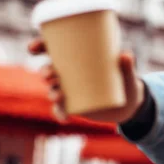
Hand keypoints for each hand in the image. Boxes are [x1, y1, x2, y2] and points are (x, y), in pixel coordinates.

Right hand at [28, 38, 145, 123]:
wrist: (129, 105)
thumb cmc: (126, 82)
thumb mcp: (128, 74)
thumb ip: (128, 66)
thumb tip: (125, 55)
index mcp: (77, 58)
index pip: (53, 49)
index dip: (40, 46)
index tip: (33, 48)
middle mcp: (69, 74)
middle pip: (48, 70)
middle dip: (44, 71)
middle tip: (50, 74)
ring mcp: (70, 91)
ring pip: (52, 90)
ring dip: (51, 92)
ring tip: (58, 94)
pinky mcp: (74, 106)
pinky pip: (61, 110)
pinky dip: (60, 113)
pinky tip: (64, 117)